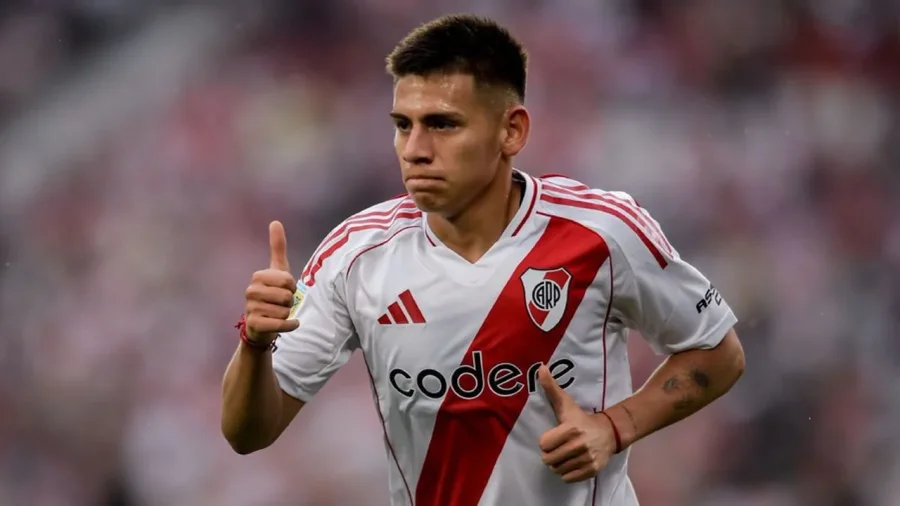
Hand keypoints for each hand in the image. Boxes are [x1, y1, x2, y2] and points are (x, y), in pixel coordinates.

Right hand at [243, 221, 300, 344]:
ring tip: (278, 313)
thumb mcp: (278, 270)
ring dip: (288, 314)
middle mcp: (250, 291)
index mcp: (258, 276)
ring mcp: (250, 308)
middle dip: (290, 302)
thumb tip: (275, 221)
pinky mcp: (254, 324)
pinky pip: (281, 324)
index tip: (285, 290)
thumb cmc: (272, 295)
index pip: (288, 280)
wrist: (262, 325)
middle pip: (287, 296)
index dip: (292, 287)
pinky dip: (290, 325)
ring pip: (285, 311)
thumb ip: (277, 247)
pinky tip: (289, 324)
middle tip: (281, 304)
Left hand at [537, 365, 616, 482]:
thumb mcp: (566, 403)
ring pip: (557, 470)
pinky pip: (568, 478)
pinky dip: (567, 472)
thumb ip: (551, 387)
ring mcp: (586, 459)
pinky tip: (572, 462)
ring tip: (565, 454)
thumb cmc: (581, 418)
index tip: (553, 436)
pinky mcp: (592, 470)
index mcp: (571, 429)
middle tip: (558, 447)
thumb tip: (540, 367)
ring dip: (558, 464)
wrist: (609, 432)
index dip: (546, 441)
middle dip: (550, 454)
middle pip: (548, 459)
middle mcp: (579, 445)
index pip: (543, 444)